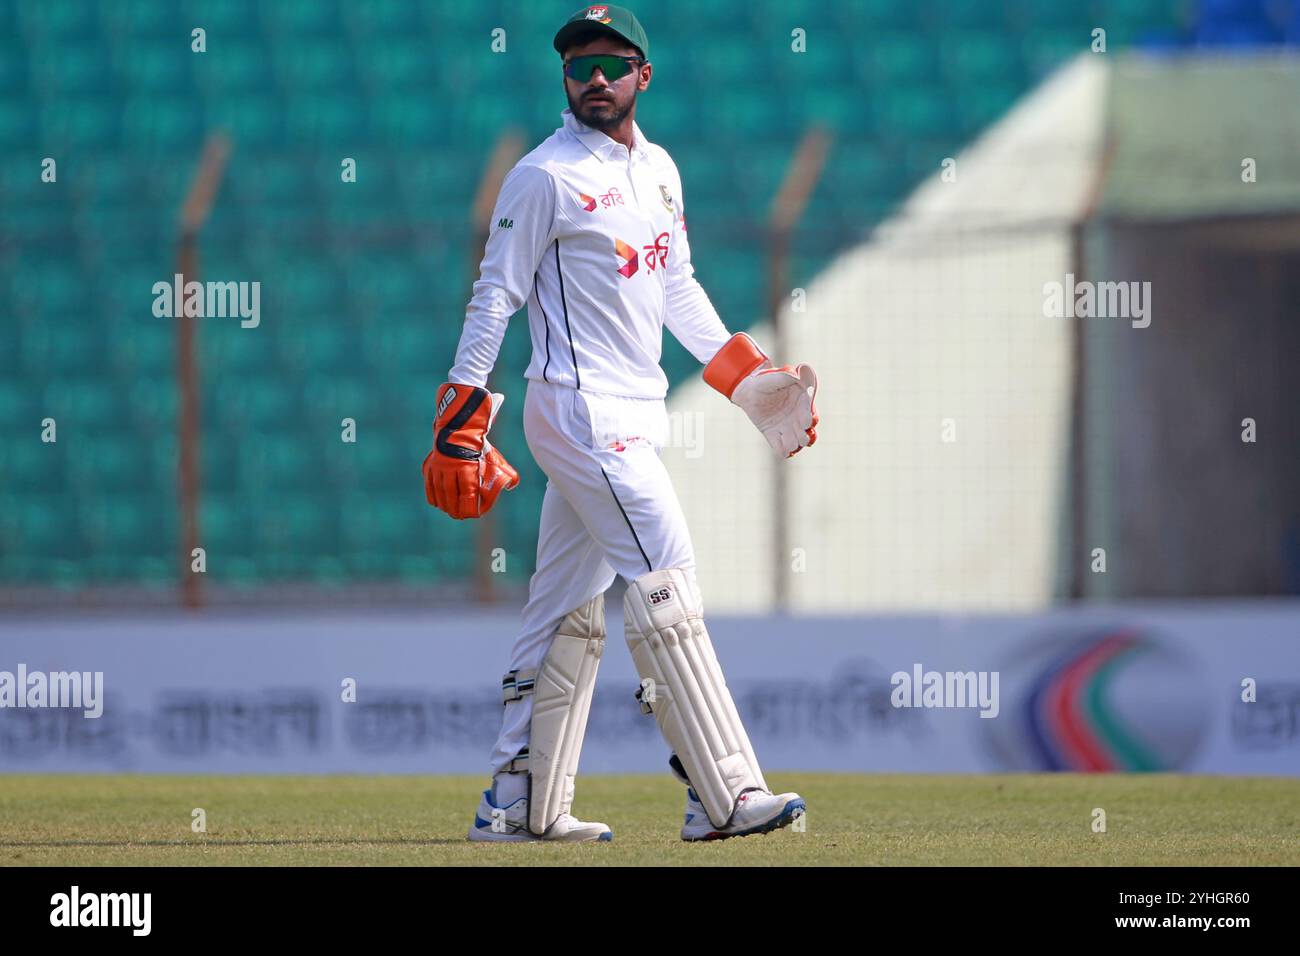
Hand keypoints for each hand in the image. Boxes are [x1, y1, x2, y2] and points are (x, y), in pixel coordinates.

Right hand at [423, 382, 519, 518]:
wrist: (460, 424)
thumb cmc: (480, 443)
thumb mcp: (494, 456)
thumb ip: (505, 471)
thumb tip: (512, 485)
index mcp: (467, 468)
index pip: (467, 496)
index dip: (470, 508)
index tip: (473, 514)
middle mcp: (450, 469)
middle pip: (451, 497)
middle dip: (456, 510)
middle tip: (460, 516)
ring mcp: (438, 467)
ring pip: (439, 492)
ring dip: (445, 505)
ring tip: (450, 511)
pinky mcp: (430, 464)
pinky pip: (429, 484)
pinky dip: (433, 495)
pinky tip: (437, 503)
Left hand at [703, 332, 818, 457]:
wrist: (748, 391)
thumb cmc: (764, 382)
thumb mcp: (774, 377)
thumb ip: (785, 377)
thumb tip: (797, 377)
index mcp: (802, 404)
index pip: (811, 415)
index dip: (809, 418)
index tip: (805, 418)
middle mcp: (796, 418)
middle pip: (807, 434)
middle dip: (804, 435)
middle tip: (798, 431)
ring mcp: (786, 428)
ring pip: (797, 444)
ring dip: (794, 444)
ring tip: (789, 440)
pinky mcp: (773, 435)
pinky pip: (781, 449)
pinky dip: (783, 451)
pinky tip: (783, 450)